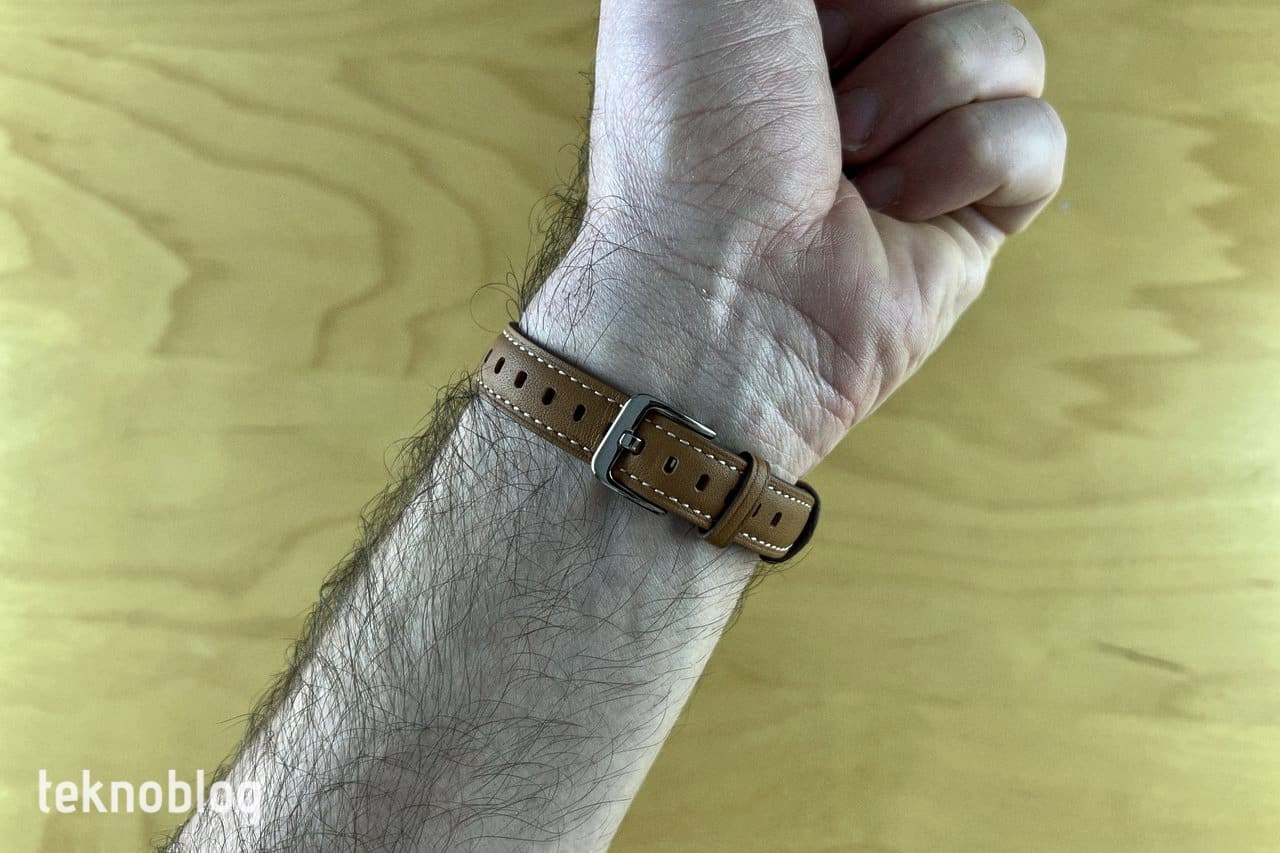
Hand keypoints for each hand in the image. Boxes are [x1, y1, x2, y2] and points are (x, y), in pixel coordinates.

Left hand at [524, 0, 1064, 480]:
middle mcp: (859, 73)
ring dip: (924, 93)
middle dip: (890, 26)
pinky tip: (895, 209)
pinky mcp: (973, 216)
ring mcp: (922, 143)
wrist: (713, 287)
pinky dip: (969, 163)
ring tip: (850, 164)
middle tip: (819, 103)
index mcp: (794, 20)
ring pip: (1012, 48)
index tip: (805, 25)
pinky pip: (1038, 138)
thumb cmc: (687, 133)